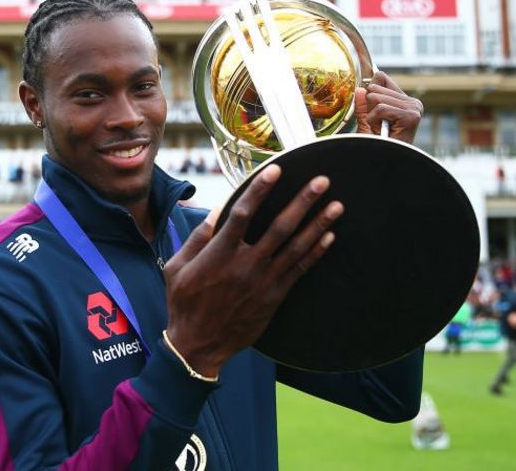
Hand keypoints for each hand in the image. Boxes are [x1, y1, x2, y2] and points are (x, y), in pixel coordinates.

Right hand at [163, 165, 342, 377]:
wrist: (198, 345)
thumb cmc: (184, 303)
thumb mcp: (178, 267)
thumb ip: (198, 237)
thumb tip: (218, 210)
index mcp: (219, 253)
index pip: (242, 213)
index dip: (260, 190)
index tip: (276, 170)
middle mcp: (245, 264)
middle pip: (279, 227)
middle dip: (302, 202)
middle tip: (321, 181)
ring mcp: (263, 281)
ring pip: (296, 247)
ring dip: (318, 224)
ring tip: (336, 205)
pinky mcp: (274, 296)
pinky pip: (300, 270)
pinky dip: (316, 252)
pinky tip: (330, 236)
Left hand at [355, 71, 422, 143]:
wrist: (385, 165)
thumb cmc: (377, 147)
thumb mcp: (366, 123)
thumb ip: (363, 106)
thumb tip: (360, 89)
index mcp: (404, 101)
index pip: (381, 78)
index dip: (369, 92)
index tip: (370, 111)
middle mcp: (412, 102)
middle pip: (375, 86)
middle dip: (369, 108)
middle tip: (377, 126)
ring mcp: (414, 108)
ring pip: (376, 98)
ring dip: (371, 117)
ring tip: (380, 130)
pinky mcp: (411, 116)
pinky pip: (380, 108)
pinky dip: (375, 121)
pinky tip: (382, 132)